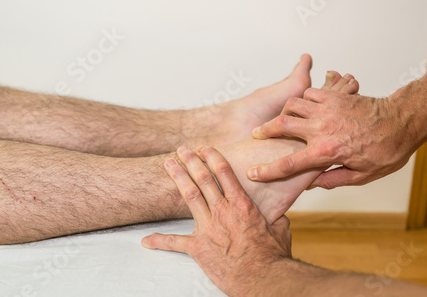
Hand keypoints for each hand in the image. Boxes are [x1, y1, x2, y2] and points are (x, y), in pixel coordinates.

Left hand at [141, 146, 291, 295]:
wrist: (262, 278)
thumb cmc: (272, 256)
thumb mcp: (280, 230)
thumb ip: (277, 218)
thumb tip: (280, 215)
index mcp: (242, 204)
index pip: (224, 172)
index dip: (212, 157)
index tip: (204, 148)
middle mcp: (223, 210)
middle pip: (203, 179)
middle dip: (191, 161)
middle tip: (182, 150)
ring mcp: (208, 227)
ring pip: (189, 196)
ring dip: (178, 178)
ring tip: (168, 165)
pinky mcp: (198, 247)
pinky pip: (175, 243)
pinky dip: (159, 241)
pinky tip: (146, 240)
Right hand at [249, 78, 414, 187]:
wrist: (403, 121)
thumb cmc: (386, 150)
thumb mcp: (362, 175)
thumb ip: (334, 178)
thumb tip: (312, 182)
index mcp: (326, 152)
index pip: (289, 164)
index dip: (268, 171)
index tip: (252, 173)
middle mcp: (322, 129)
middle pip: (281, 125)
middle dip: (264, 130)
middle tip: (257, 134)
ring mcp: (328, 110)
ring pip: (292, 105)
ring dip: (283, 112)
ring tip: (282, 119)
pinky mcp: (334, 97)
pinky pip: (309, 94)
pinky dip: (303, 100)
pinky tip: (306, 107)